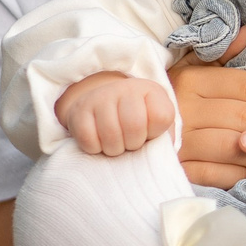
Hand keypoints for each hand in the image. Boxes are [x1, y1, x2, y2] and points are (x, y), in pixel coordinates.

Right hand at [55, 73, 174, 156]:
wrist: (103, 106)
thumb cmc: (137, 123)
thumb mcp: (157, 126)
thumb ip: (166, 139)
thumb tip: (164, 157)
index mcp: (151, 91)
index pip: (161, 116)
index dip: (155, 133)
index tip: (148, 133)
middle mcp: (126, 88)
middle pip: (134, 125)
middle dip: (133, 144)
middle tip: (130, 143)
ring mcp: (100, 97)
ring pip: (110, 135)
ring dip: (114, 149)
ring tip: (116, 144)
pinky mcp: (79, 110)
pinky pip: (88, 140)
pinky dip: (95, 149)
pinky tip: (100, 142)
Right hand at [170, 30, 245, 185]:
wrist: (126, 129)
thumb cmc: (173, 98)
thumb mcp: (192, 68)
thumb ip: (224, 53)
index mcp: (192, 80)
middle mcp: (184, 108)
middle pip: (245, 117)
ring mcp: (179, 141)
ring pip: (235, 146)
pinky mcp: (177, 169)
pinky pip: (218, 174)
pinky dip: (243, 175)